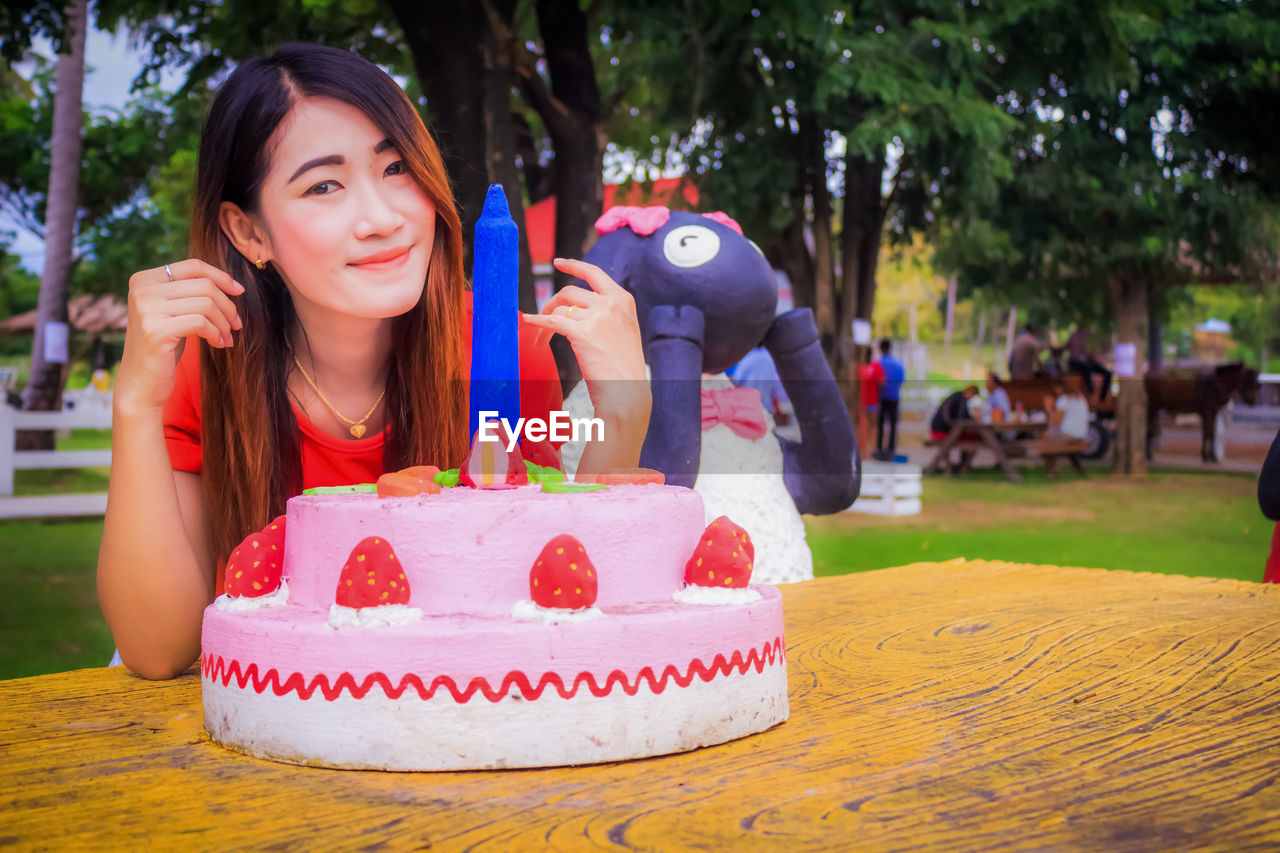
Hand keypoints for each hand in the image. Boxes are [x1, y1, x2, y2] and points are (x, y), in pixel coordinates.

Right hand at [115, 259, 243, 414]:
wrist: (141, 384)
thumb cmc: (164, 347)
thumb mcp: (174, 312)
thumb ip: (189, 292)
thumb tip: (231, 282)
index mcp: (144, 279)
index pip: (193, 266)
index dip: (221, 277)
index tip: (240, 291)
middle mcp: (142, 290)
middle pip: (204, 286)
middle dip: (228, 306)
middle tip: (236, 325)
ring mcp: (147, 309)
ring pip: (206, 304)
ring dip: (224, 323)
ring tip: (227, 338)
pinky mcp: (156, 330)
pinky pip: (201, 323)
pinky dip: (217, 334)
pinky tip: (219, 344)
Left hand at [523, 256, 648, 400]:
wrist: (627, 391)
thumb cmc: (624, 368)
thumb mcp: (625, 331)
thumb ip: (608, 314)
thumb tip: (577, 309)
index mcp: (623, 300)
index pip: (595, 274)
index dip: (574, 266)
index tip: (558, 262)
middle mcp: (611, 304)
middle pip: (571, 291)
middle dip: (554, 300)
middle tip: (545, 312)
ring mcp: (598, 317)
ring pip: (561, 309)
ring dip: (548, 317)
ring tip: (542, 329)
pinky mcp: (582, 333)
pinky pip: (552, 321)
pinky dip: (537, 321)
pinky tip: (529, 322)